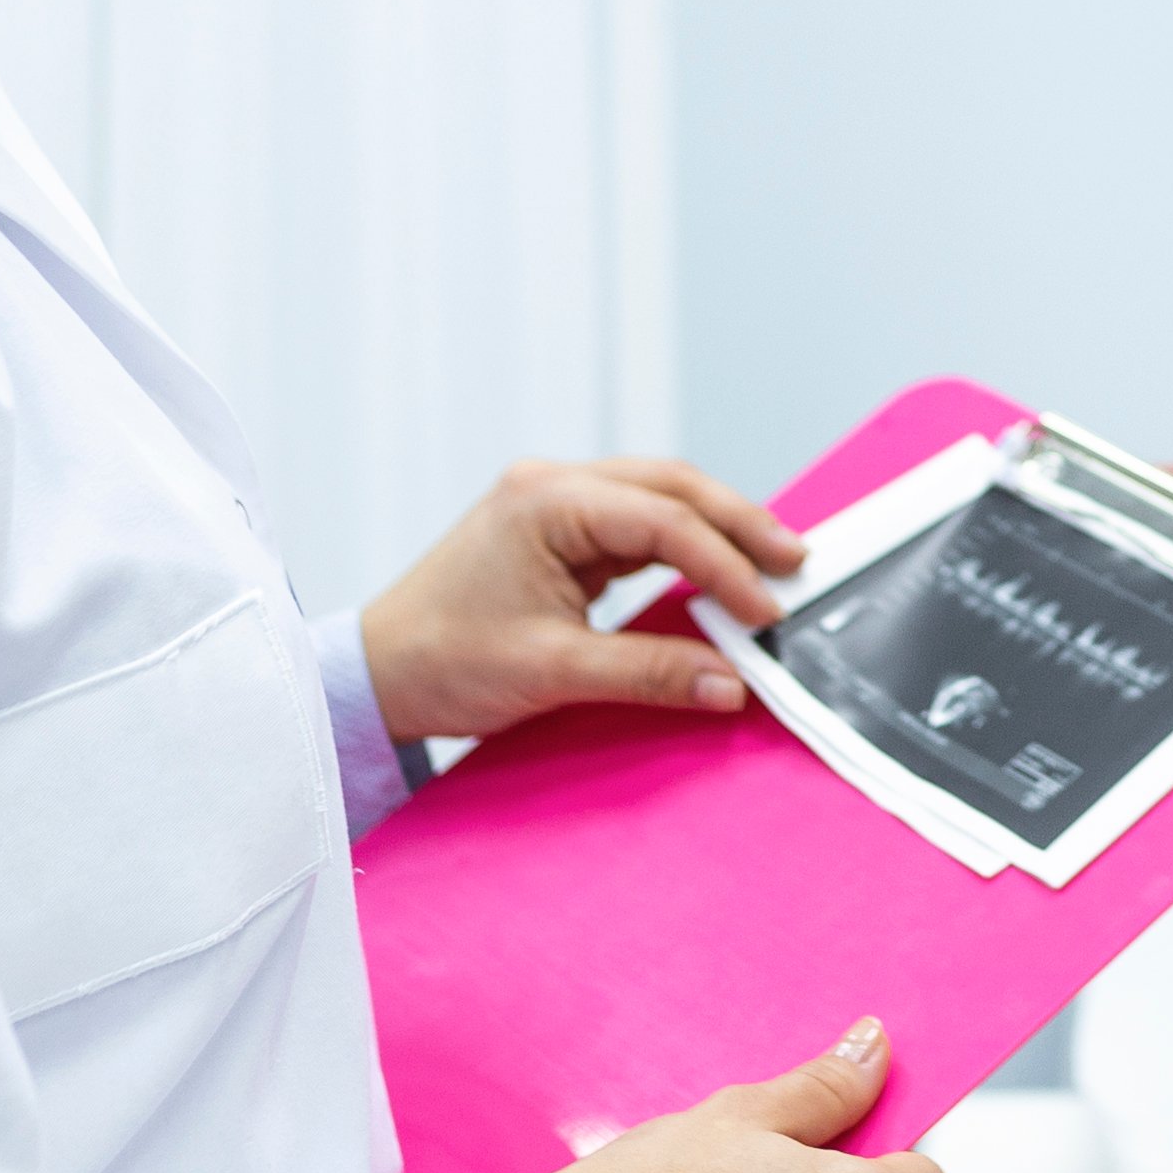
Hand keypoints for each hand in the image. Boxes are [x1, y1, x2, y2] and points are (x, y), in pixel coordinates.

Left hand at [358, 457, 807, 743]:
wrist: (378, 674)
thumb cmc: (443, 662)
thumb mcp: (553, 671)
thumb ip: (649, 672)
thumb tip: (731, 684)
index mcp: (545, 502)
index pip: (662, 521)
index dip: (724, 565)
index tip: (764, 612)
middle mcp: (551, 488)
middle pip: (671, 487)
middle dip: (738, 524)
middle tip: (795, 563)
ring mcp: (553, 506)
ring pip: (659, 500)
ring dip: (716, 531)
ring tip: (771, 565)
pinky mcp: (557, 533)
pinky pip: (636, 527)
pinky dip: (682, 548)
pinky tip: (716, 573)